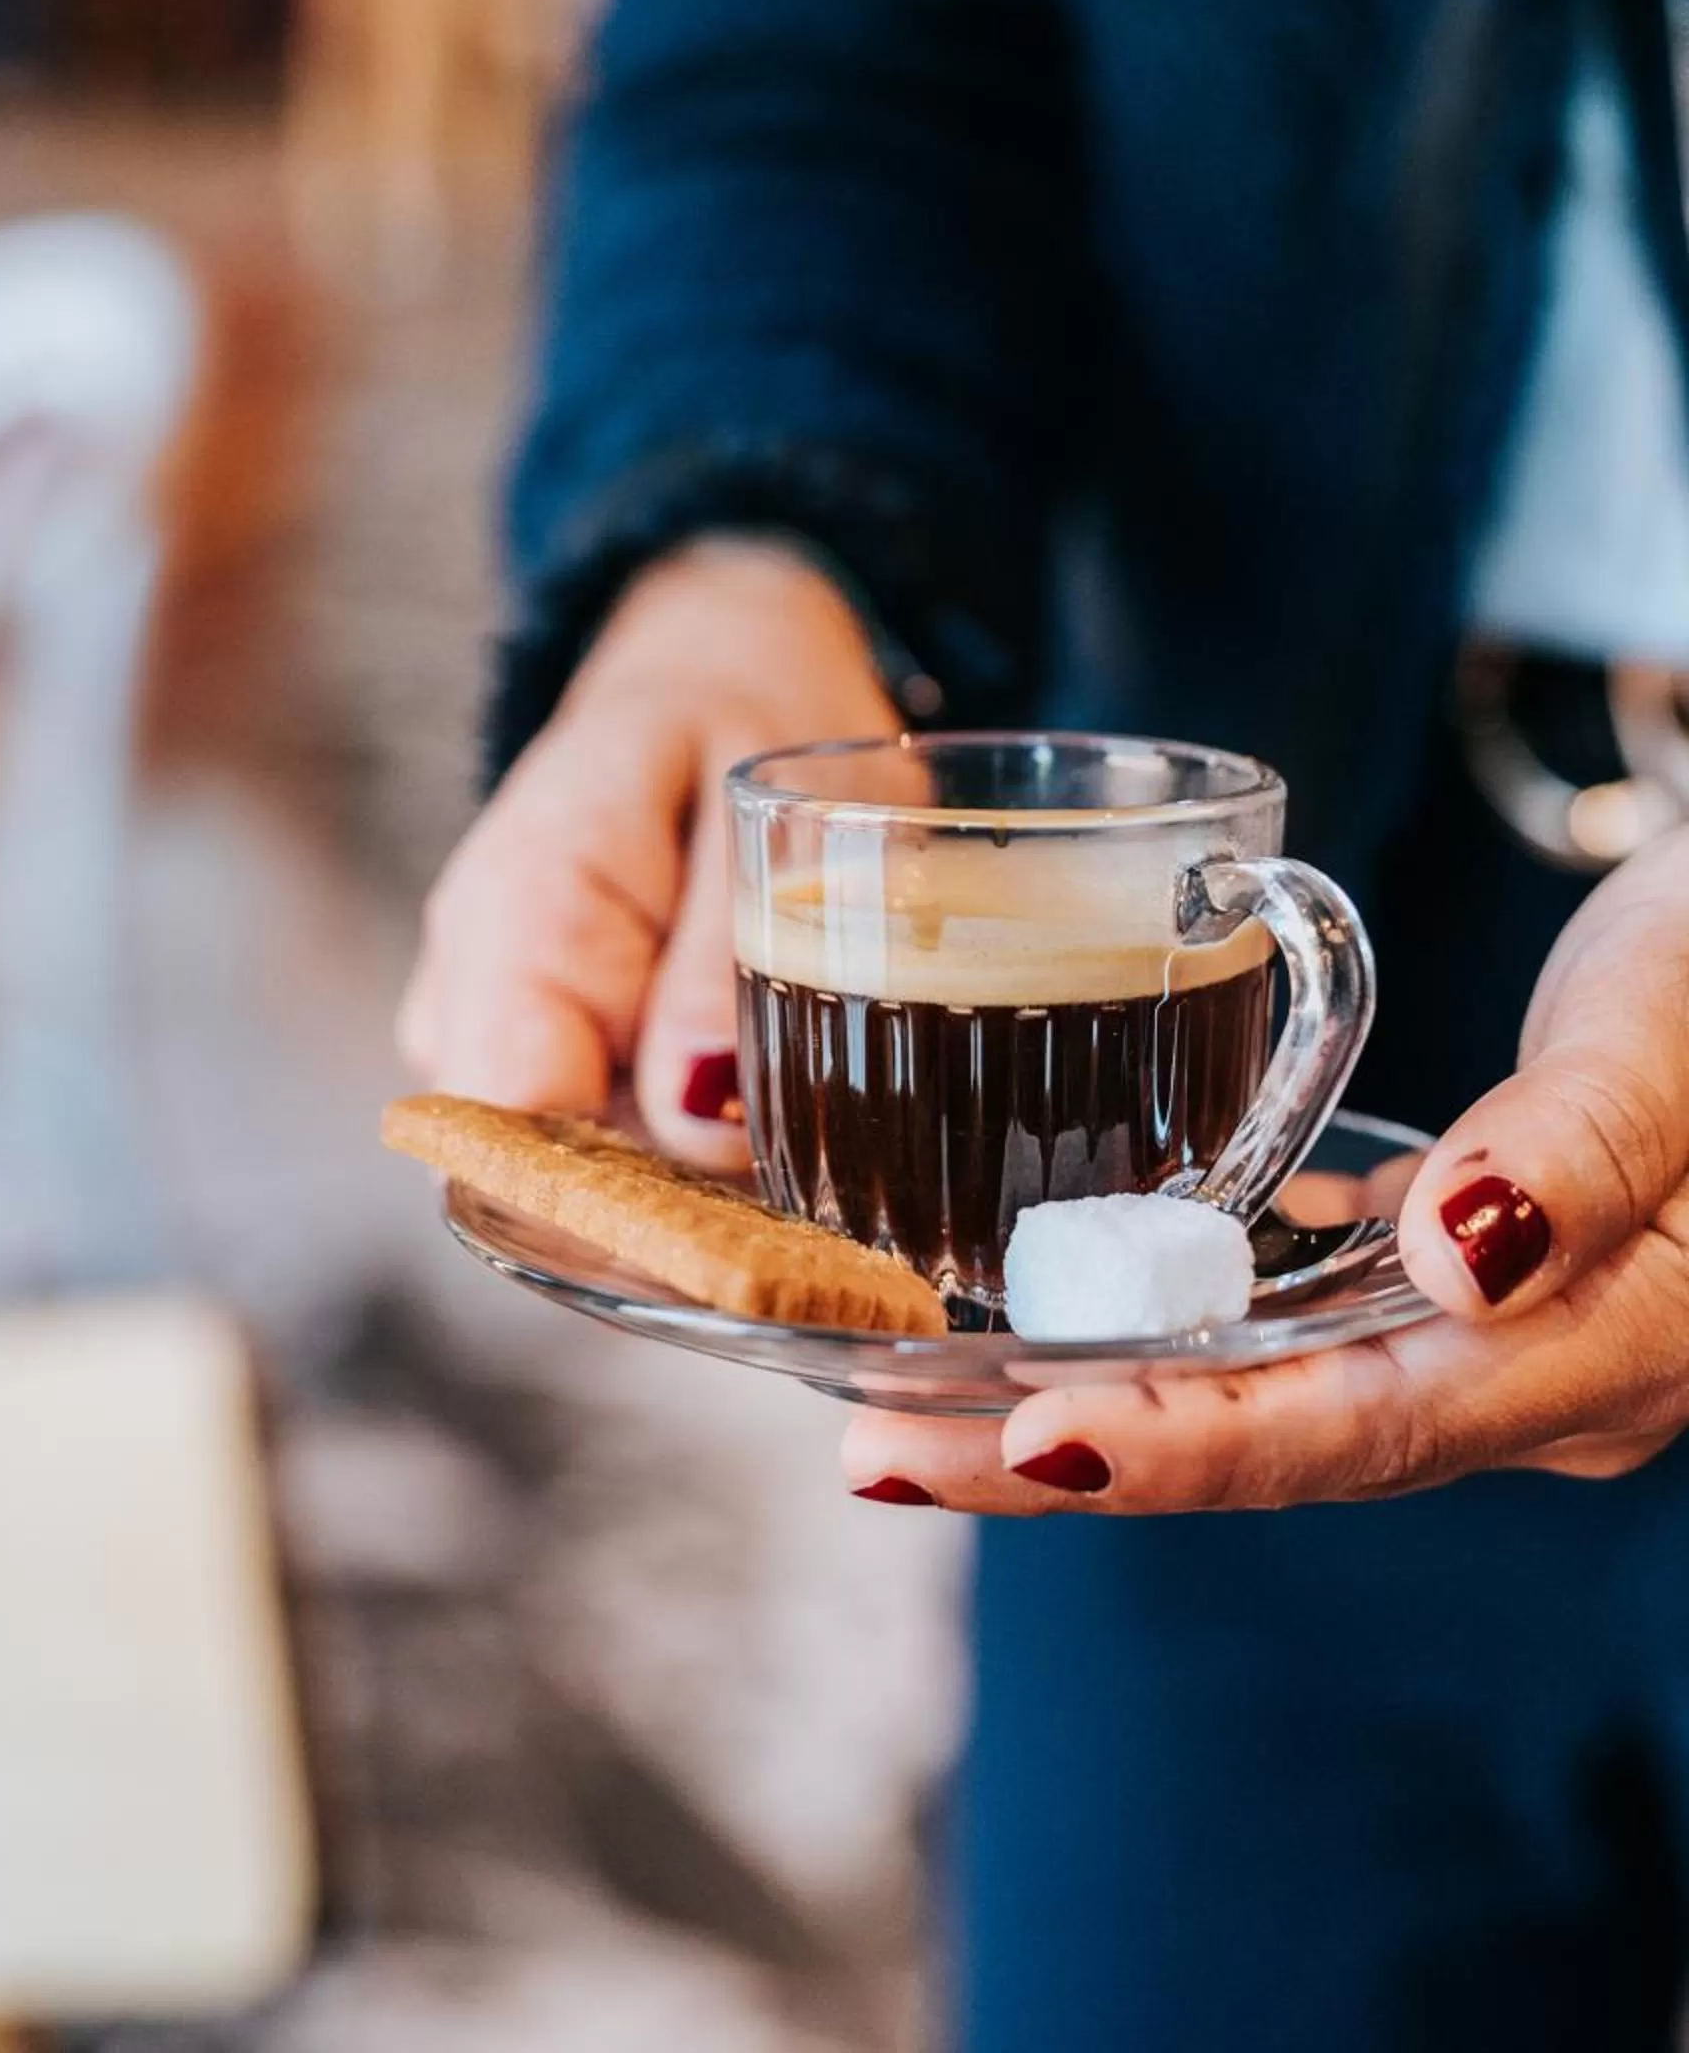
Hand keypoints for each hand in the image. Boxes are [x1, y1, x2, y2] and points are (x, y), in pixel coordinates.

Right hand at [398, 539, 898, 1164]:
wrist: (712, 643)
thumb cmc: (749, 699)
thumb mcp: (765, 801)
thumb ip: (723, 964)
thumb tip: (694, 1122)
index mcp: (520, 909)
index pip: (507, 1120)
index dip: (618, 1203)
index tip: (745, 1222)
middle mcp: (474, 973)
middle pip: (540, 1164)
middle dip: (673, 1196)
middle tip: (815, 1152)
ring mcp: (493, 1007)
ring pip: (573, 1158)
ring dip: (683, 1167)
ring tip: (797, 1085)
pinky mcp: (539, 1028)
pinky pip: (596, 1124)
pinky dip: (678, 1133)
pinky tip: (753, 1078)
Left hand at [842, 824, 1688, 1511]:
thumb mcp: (1676, 1033)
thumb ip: (1583, 1146)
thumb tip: (1455, 1255)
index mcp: (1598, 1355)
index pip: (1355, 1426)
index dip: (1183, 1444)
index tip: (1020, 1440)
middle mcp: (1528, 1375)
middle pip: (1275, 1440)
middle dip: (1070, 1451)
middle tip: (876, 1449)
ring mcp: (1486, 1331)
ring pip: (1259, 1390)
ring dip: (1091, 1394)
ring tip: (909, 1397)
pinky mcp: (1448, 1271)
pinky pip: (1280, 1321)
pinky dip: (1160, 1318)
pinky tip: (1050, 1297)